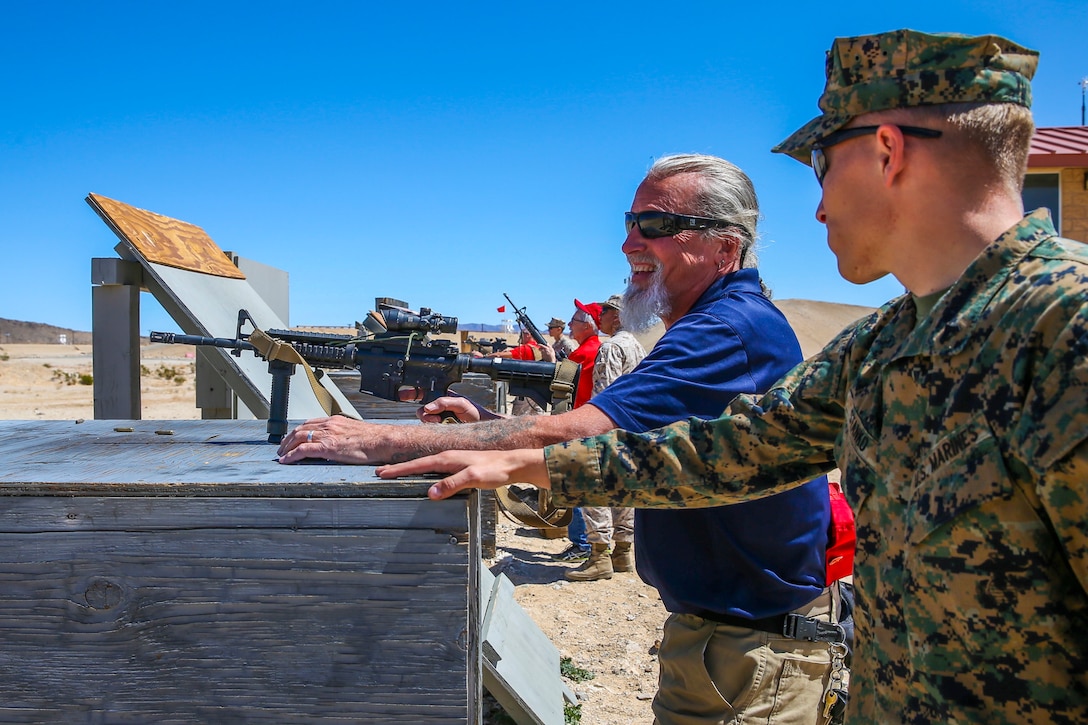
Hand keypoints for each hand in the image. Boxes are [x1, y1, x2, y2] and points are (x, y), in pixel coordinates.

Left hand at [277, 415, 394, 463]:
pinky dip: (291, 455)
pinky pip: (303, 450)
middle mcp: (329, 425)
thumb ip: (344, 435)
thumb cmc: (374, 439)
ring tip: (281, 455)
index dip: (298, 431)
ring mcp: (327, 435)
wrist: (382, 441)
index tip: (293, 437)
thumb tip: (341, 442)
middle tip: (282, 448)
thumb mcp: (355, 432)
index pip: (310, 423)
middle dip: (288, 439)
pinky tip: (286, 460)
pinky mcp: (327, 447)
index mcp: (336, 421)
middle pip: (301, 429)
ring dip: (286, 447)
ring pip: (298, 438)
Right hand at [376, 448, 548, 499]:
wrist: (515, 464)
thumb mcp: (473, 477)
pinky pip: (437, 469)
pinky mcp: (462, 466)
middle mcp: (449, 457)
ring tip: (397, 474)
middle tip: (381, 472)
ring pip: (427, 465)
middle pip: (418, 463)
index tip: (383, 473)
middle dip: (399, 468)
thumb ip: (452, 484)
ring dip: (411, 469)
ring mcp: (455, 461)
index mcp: (448, 458)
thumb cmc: (496, 469)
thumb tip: (430, 494)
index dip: (399, 469)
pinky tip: (426, 478)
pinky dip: (426, 472)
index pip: (418, 465)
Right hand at [417, 396, 481, 423]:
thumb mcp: (460, 403)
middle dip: (424, 413)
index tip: (402, 395)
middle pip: (421, 409)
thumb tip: (428, 408)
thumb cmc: (475, 412)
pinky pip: (428, 429)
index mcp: (441, 396)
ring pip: (424, 419)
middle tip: (434, 418)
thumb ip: (444, 402)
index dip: (411, 392)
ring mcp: (437, 419)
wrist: (482, 427)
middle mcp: (438, 407)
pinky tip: (442, 426)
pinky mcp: (438, 429)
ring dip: (430, 421)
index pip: (423, 392)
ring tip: (441, 422)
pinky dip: (433, 427)